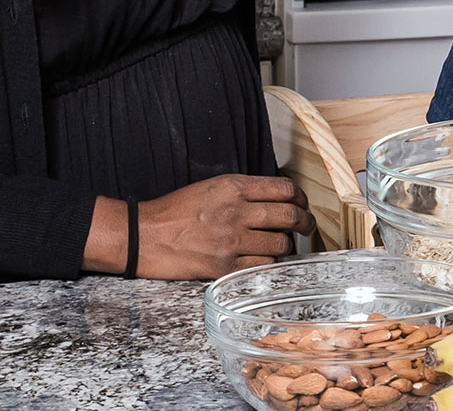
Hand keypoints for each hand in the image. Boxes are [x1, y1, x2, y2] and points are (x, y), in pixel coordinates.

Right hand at [137, 174, 314, 278]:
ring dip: (285, 246)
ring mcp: (231, 240)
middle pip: (290, 216)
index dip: (301, 198)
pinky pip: (262, 266)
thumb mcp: (211, 186)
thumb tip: (276, 198)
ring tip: (281, 245)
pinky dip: (267, 264)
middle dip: (305, 223)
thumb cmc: (176, 210)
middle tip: (307, 227)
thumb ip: (243, 191)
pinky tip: (262, 260)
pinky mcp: (224, 266)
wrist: (145, 235)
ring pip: (280, 244)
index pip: (284, 188)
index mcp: (233, 186)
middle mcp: (236, 210)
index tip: (303, 204)